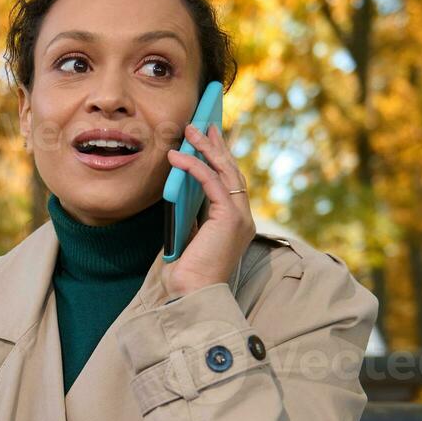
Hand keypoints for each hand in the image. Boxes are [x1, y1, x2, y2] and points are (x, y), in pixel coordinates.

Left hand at [162, 122, 254, 298]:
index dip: (220, 160)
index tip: (210, 140)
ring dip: (206, 149)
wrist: (194, 295)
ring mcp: (240, 217)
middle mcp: (243, 218)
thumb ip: (191, 214)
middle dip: (217, 146)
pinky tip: (178, 156)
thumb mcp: (188, 237)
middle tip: (203, 125)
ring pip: (225, 172)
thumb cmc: (188, 274)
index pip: (230, 183)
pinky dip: (194, 166)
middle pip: (231, 172)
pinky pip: (211, 182)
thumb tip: (179, 190)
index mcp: (235, 223)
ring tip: (191, 130)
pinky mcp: (230, 218)